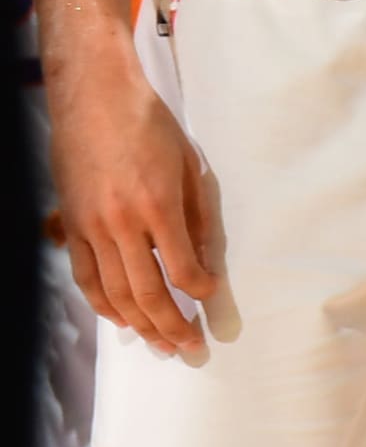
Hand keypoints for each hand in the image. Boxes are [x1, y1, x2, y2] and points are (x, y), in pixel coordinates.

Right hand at [51, 63, 217, 356]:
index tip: (212, 301)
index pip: (181, 268)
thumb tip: (206, 261)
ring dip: (141, 325)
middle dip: (172, 327)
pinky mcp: (72, 224)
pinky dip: (103, 304)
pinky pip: (86, 277)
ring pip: (114, 293)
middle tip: (192, 350)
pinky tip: (121, 320)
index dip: (200, 293)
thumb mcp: (188, 164)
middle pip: (147, 292)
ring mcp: (91, 226)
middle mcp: (122, 222)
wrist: (96, 96)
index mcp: (157, 205)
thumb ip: (198, 216)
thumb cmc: (150, 124)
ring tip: (162, 345)